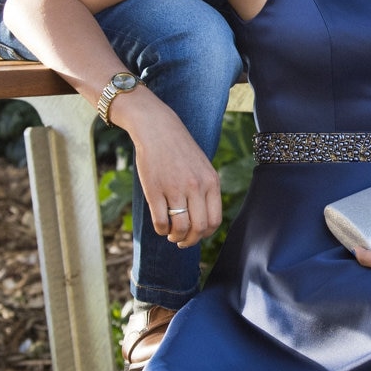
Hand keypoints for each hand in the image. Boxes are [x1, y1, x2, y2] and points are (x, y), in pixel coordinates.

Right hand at [112, 87, 221, 247]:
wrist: (157, 129)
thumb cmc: (180, 150)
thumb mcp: (202, 167)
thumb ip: (206, 190)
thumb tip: (205, 221)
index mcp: (211, 182)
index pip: (215, 220)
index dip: (206, 234)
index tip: (197, 234)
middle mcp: (196, 187)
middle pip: (199, 228)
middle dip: (190, 240)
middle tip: (182, 241)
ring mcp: (175, 189)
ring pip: (180, 227)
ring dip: (175, 237)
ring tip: (171, 235)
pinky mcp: (155, 190)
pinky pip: (161, 221)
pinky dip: (161, 230)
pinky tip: (161, 226)